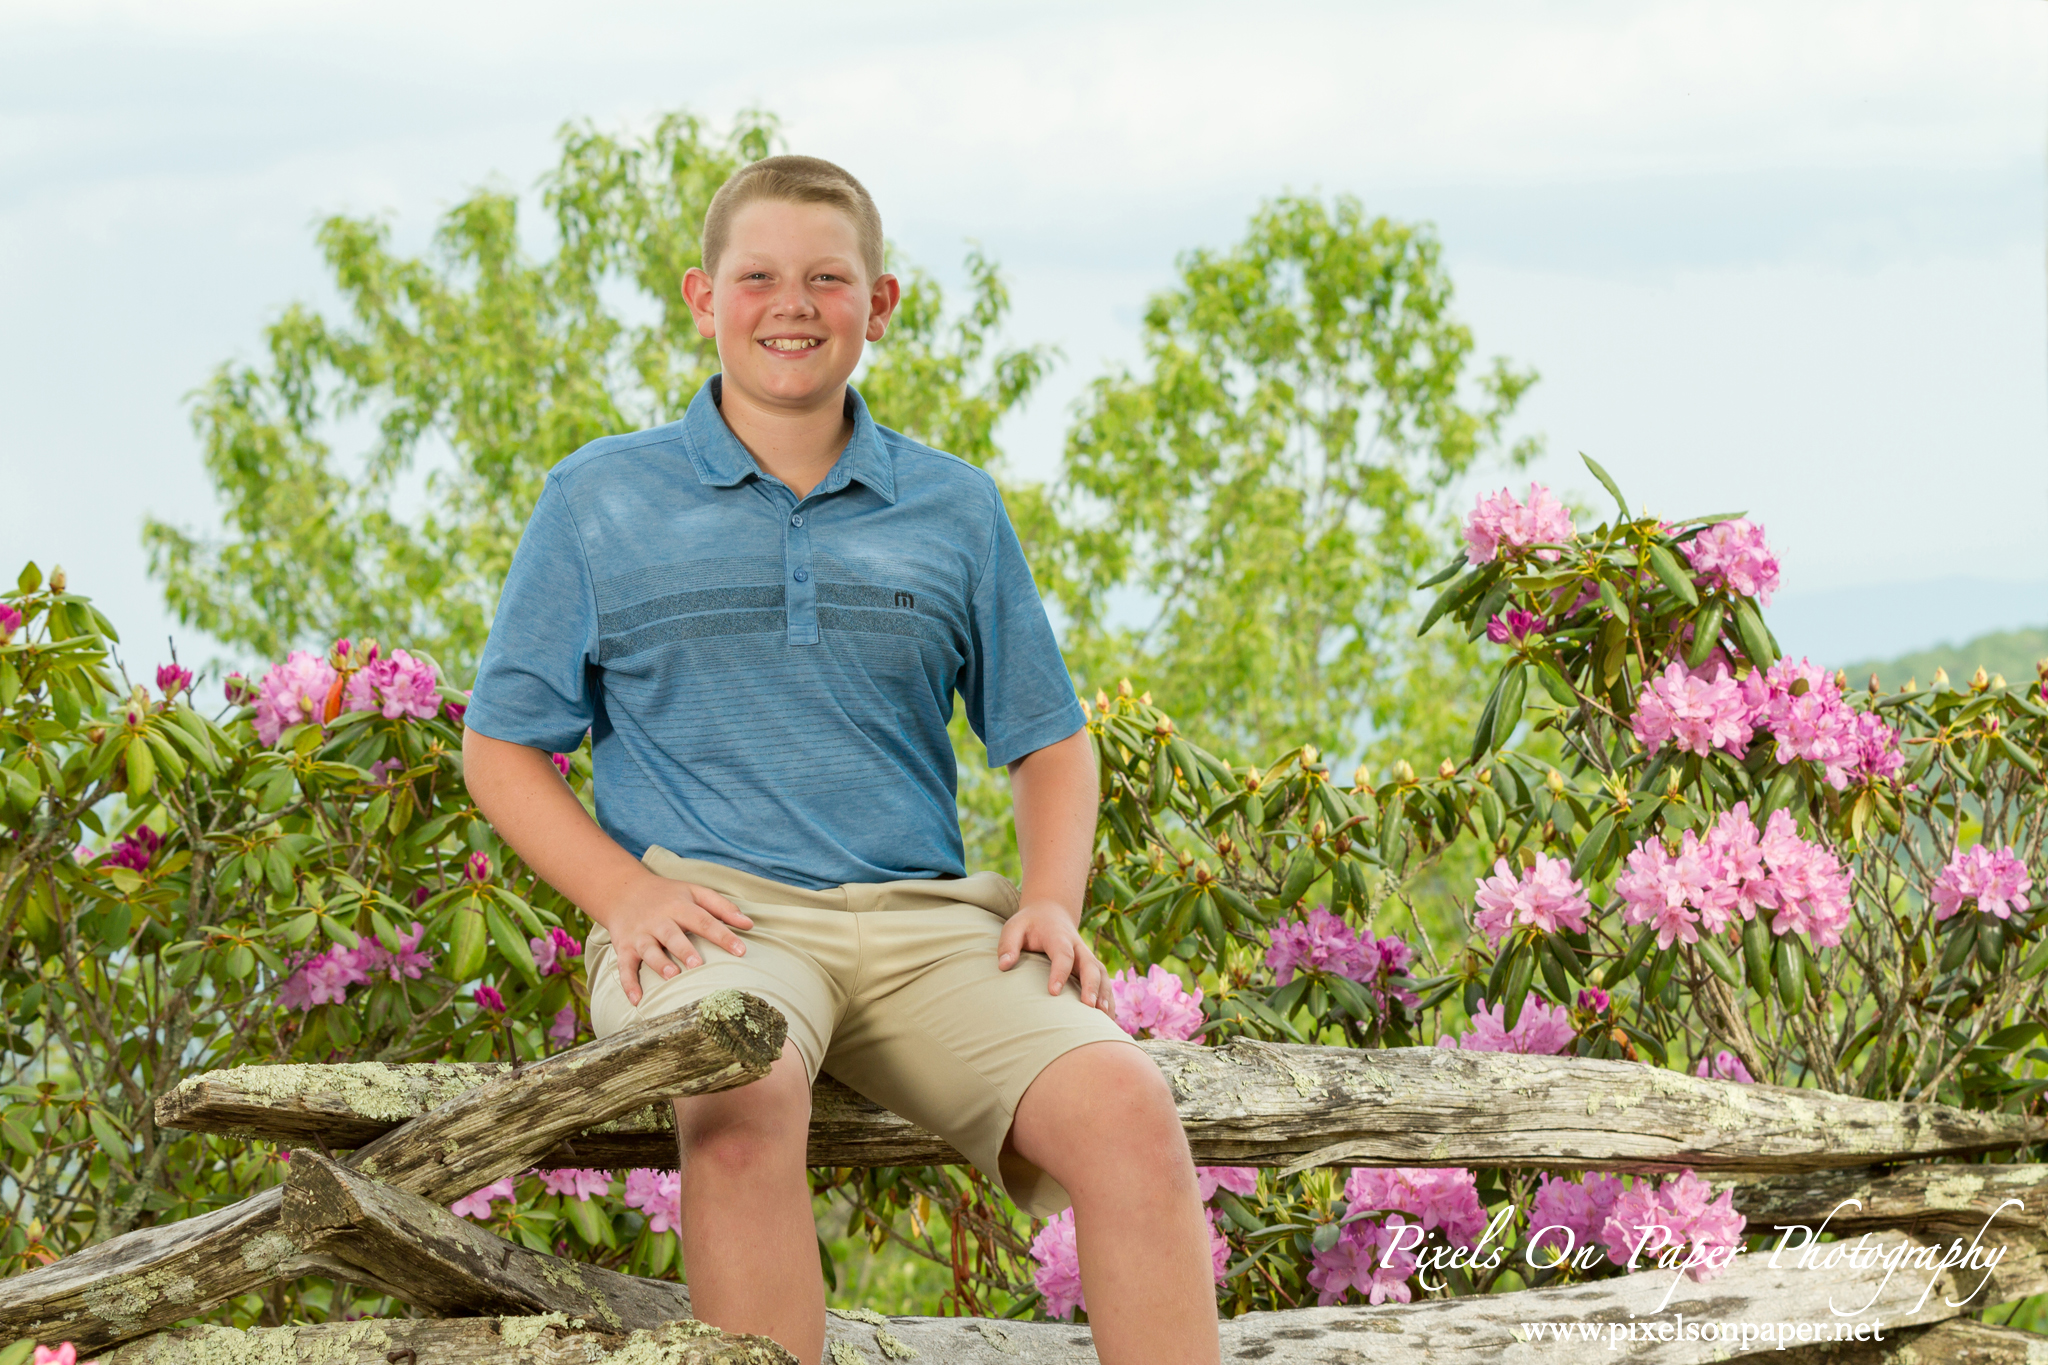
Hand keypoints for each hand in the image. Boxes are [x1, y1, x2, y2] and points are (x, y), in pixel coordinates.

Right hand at [602, 873, 752, 1005]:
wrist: (622, 890)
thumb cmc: (667, 895)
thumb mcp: (694, 892)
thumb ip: (722, 907)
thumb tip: (749, 924)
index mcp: (679, 906)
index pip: (704, 920)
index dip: (722, 935)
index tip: (741, 951)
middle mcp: (659, 920)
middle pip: (672, 935)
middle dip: (684, 949)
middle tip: (698, 964)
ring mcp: (640, 935)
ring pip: (648, 950)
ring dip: (659, 963)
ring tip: (673, 976)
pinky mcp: (624, 947)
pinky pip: (624, 966)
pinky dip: (629, 983)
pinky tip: (637, 999)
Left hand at [996, 901, 1114, 1016]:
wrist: (1051, 912)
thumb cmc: (1029, 924)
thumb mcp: (1014, 927)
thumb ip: (1008, 944)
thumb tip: (1003, 966)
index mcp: (1058, 936)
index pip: (1063, 954)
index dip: (1060, 972)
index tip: (1053, 992)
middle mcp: (1078, 946)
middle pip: (1090, 965)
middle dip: (1092, 985)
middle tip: (1088, 1006)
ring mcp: (1087, 956)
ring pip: (1101, 974)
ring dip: (1104, 994)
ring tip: (1103, 1016)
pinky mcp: (1091, 965)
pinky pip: (1104, 981)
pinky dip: (1109, 998)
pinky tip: (1108, 1018)